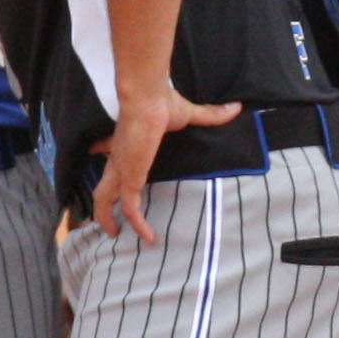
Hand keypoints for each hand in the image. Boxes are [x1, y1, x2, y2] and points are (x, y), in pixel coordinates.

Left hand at [87, 80, 240, 244]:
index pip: (109, 156)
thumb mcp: (189, 113)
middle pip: (102, 186)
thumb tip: (236, 108)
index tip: (105, 169)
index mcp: (126, 144)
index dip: (107, 166)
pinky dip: (138, 225)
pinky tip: (149, 237)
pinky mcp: (130, 179)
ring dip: (106, 219)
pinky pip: (131, 208)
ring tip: (115, 234)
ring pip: (103, 200)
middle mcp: (119, 160)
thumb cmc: (162, 102)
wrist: (148, 100)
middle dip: (102, 206)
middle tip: (110, 221)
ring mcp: (122, 171)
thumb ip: (211, 114)